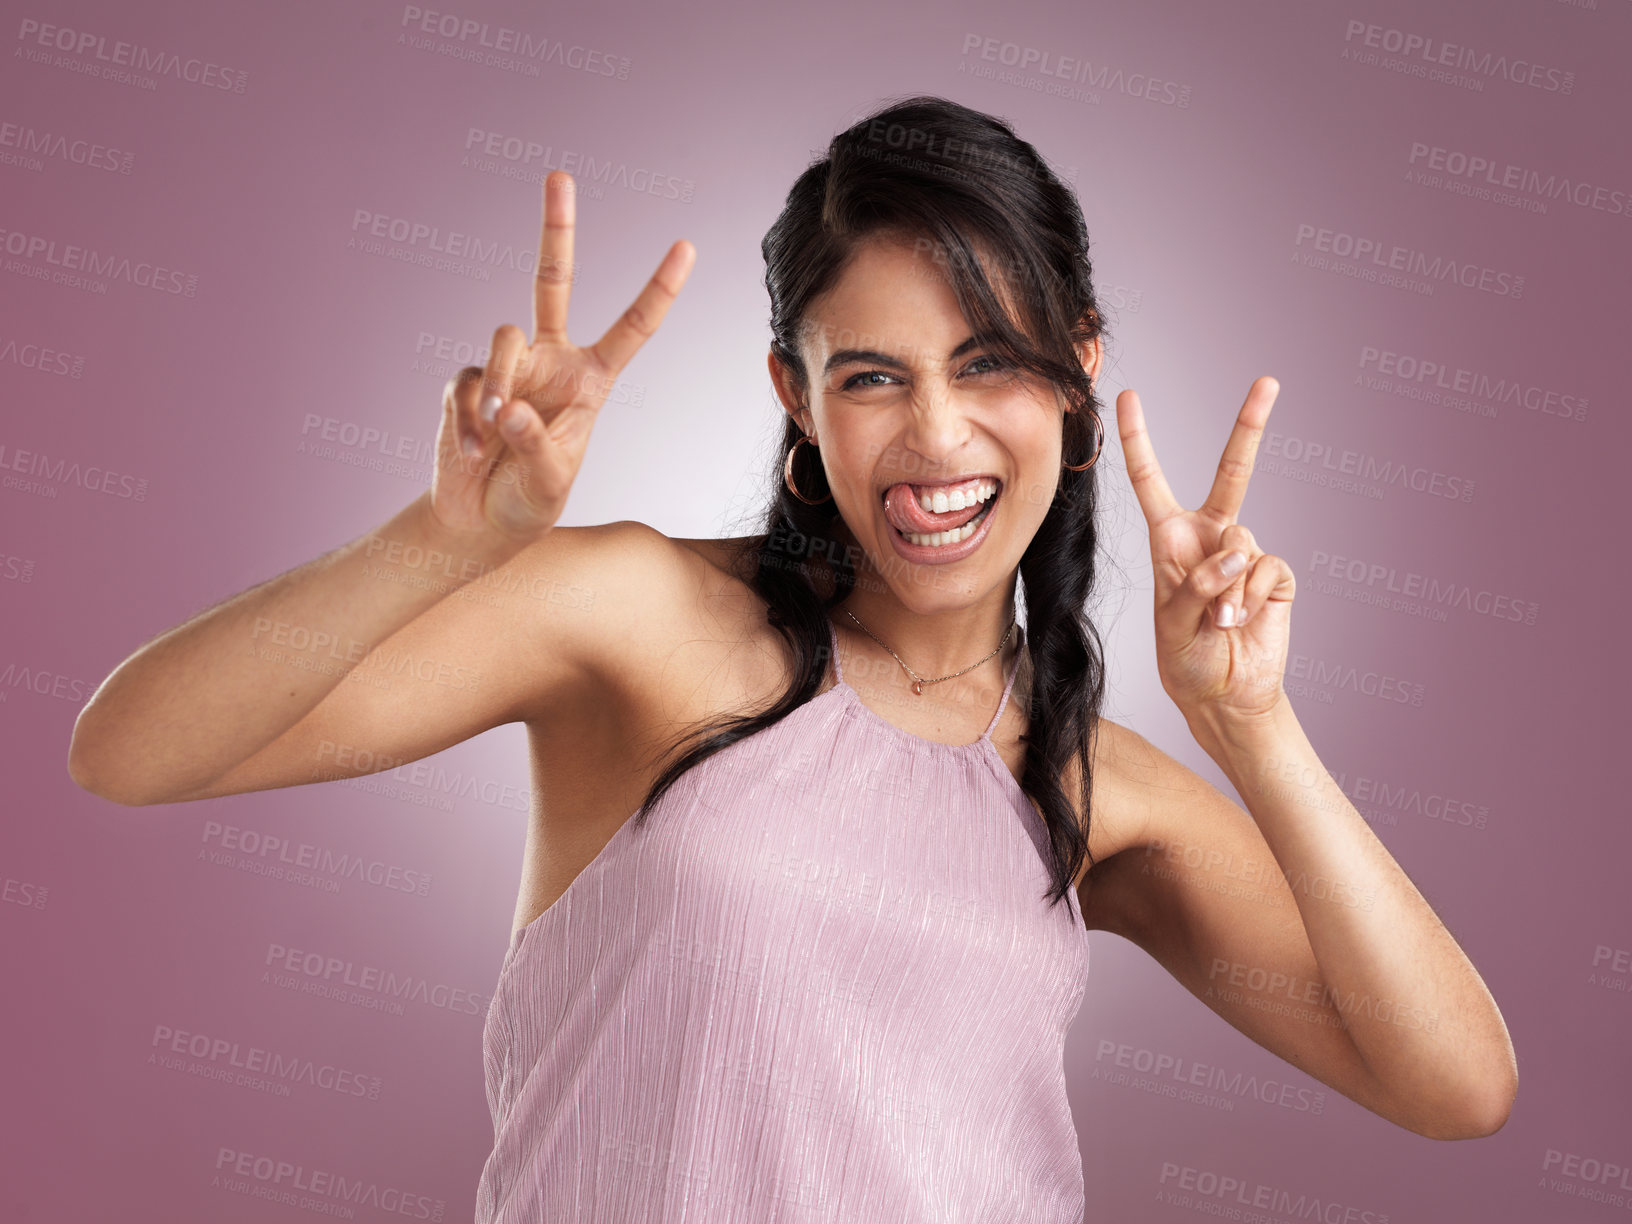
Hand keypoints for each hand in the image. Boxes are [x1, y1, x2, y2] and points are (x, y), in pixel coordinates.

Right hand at [429, 170, 694, 543]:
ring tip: (493, 433)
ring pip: (503, 338)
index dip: (658, 288)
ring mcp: (506, 366)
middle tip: (559, 175)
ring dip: (499, 384)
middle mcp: (550, 360)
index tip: (686, 245)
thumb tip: (509, 405)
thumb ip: (536, 441)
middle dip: (555, 228)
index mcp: (591, 379)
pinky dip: (468, 422)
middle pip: (551, 280)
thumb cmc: (530, 500)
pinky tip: (472, 452)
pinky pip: (467, 384)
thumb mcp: (550, 479)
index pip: (631, 328)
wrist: (479, 522)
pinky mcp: (465, 381)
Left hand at [1115, 376, 1295, 726]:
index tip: (1127, 397)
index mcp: (1170, 540)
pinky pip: (1265, 568)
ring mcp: (1246, 554)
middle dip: (1250, 427)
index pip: (1151, 481)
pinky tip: (1239, 622)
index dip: (1138, 440)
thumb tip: (1235, 553)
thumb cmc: (1187, 661)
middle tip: (1269, 382)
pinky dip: (1249, 597)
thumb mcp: (1171, 625)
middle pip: (1232, 473)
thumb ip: (1194, 586)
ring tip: (1218, 622)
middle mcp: (1210, 538)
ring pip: (1241, 542)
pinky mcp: (1275, 576)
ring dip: (1226, 587)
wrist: (1225, 697)